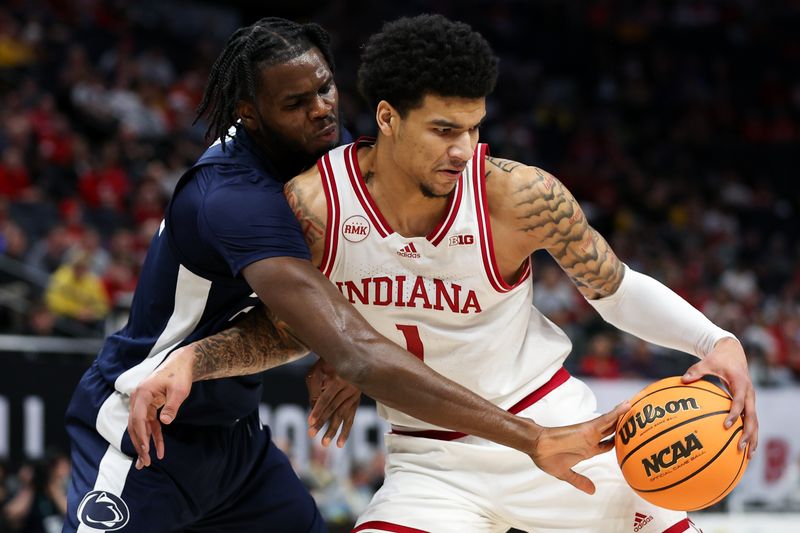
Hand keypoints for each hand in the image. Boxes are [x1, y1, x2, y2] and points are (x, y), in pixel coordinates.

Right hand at [128, 346, 194, 468]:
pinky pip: (150, 425)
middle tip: (144, 462)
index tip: (145, 449)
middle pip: (135, 425)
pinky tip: (158, 450)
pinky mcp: (149, 407)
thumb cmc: (180, 375)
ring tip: (146, 462)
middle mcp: (138, 399)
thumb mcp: (179, 390)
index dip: (140, 434)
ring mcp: (142, 404)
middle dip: (139, 444)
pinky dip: (154, 437)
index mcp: (142, 393)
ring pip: (140, 428)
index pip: (137, 418)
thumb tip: (165, 423)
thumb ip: (172, 406)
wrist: (181, 364)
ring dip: (144, 444)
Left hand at [306, 359, 360, 447]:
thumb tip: (313, 409)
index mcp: (340, 378)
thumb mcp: (316, 371)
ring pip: (343, 415)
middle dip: (322, 423)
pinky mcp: (356, 400)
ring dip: (334, 430)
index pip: (327, 398)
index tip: (309, 422)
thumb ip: (314, 390)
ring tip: (325, 443)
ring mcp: (355, 394)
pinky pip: (351, 417)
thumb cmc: (326, 363)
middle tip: (311, 435)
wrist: (346, 355)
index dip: (318, 410)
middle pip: (334, 409)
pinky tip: (340, 443)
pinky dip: (345, 431)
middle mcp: (350, 387)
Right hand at [528, 401, 629, 494]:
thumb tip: (592, 491)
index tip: (629, 442)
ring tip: (638, 408)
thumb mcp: (566, 474)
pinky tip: (626, 406)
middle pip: (612, 431)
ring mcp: (590, 433)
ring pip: (612, 422)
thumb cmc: (546, 458)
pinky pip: (605, 419)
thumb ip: (579, 480)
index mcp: (587, 450)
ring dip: (624, 415)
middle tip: (639, 421)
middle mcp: (590, 440)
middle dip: (624, 427)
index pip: (608, 444)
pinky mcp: (587, 428)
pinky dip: (616, 413)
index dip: (618, 443)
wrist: (536, 446)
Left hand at [682, 336, 757, 455]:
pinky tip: (744, 448)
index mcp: (740, 384)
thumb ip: (696, 371)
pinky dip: (749, 434)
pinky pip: (750, 420)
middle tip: (740, 447)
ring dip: (752, 438)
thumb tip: (682, 380)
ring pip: (754, 422)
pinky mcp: (749, 403)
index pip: (739, 402)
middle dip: (748, 433)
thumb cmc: (718, 358)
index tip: (727, 426)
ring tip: (748, 456)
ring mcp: (751, 399)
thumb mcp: (707, 362)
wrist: (733, 352)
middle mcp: (749, 393)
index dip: (734, 414)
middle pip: (752, 417)